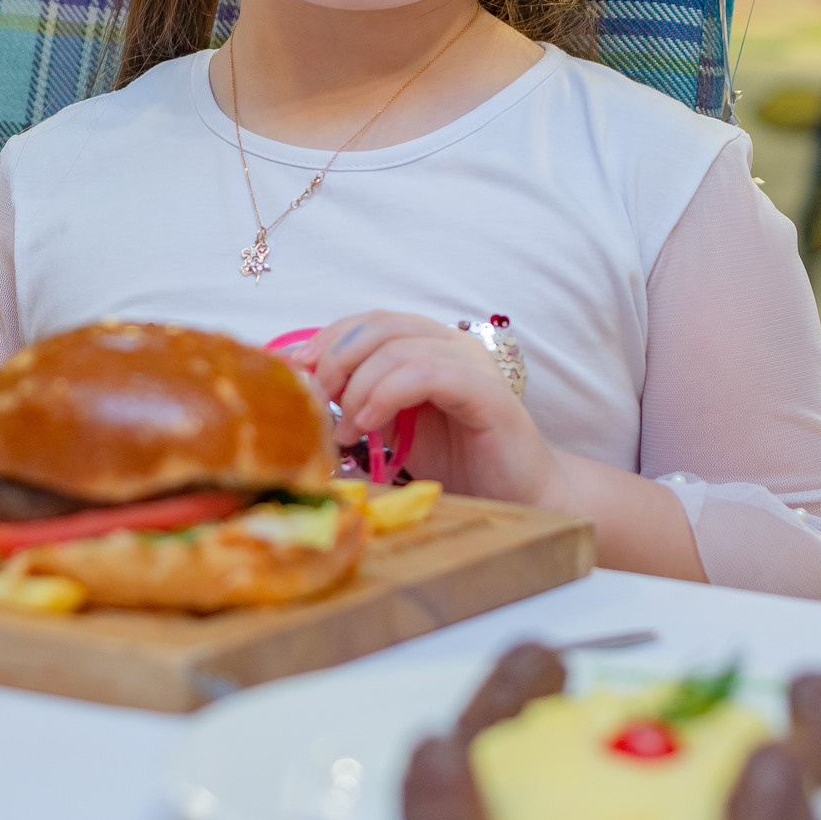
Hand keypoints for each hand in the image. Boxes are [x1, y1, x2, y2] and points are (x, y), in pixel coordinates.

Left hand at [291, 312, 559, 509]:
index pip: (368, 322)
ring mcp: (471, 364)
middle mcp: (451, 344)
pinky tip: (370, 426)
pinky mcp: (487, 392)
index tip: (295, 371)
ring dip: (358, 386)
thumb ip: (361, 402)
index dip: (326, 339)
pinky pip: (427, 374)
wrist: (526, 497)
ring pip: (398, 346)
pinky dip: (388, 394)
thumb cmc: (460, 464)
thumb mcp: (396, 427)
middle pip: (379, 325)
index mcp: (428, 345)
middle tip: (318, 401)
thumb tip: (304, 389)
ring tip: (347, 429)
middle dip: (335, 359)